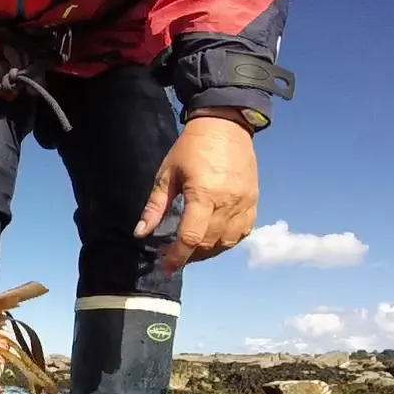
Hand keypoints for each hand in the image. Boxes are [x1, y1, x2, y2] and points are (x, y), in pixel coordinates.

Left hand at [136, 109, 259, 273]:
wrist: (226, 126)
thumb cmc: (191, 148)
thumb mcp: (167, 174)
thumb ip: (155, 207)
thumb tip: (140, 233)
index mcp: (203, 194)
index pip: (190, 237)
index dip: (176, 256)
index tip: (165, 267)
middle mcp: (227, 202)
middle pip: (208, 243)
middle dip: (189, 255)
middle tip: (174, 255)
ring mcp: (244, 203)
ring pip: (226, 242)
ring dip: (208, 252)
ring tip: (192, 250)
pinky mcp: (253, 202)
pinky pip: (242, 233)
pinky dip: (227, 242)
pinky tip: (213, 240)